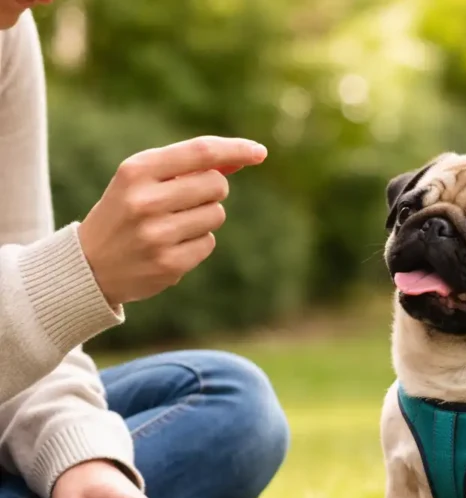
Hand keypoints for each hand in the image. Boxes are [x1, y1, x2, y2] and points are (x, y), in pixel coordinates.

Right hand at [78, 136, 267, 305]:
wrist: (90, 264)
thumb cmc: (125, 212)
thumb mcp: (143, 180)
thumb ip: (186, 167)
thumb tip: (238, 160)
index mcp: (136, 171)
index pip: (200, 152)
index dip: (235, 149)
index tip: (259, 151)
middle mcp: (146, 201)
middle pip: (216, 185)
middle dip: (212, 190)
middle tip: (187, 199)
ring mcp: (158, 235)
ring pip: (216, 215)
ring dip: (205, 218)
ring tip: (173, 224)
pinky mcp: (170, 264)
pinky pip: (209, 243)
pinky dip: (198, 242)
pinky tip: (172, 246)